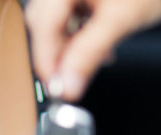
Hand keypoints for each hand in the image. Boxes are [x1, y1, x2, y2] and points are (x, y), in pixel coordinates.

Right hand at [25, 0, 160, 100]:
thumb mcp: (118, 21)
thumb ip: (88, 54)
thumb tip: (67, 85)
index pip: (42, 25)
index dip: (46, 60)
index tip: (55, 87)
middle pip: (43, 26)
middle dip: (56, 56)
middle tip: (68, 82)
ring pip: (53, 26)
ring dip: (67, 49)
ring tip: (89, 63)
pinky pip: (65, 21)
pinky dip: (76, 39)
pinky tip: (94, 48)